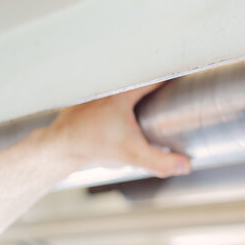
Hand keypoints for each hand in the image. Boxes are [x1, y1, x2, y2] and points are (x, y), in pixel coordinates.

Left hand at [46, 83, 190, 177]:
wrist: (59, 150)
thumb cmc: (91, 146)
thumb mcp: (132, 155)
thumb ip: (161, 161)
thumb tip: (185, 165)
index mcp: (124, 93)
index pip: (156, 79)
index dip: (173, 81)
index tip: (185, 84)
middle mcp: (111, 88)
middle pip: (143, 83)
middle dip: (158, 91)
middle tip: (172, 100)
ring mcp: (99, 94)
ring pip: (128, 90)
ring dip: (141, 96)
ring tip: (155, 107)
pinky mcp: (90, 103)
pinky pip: (114, 97)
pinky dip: (124, 105)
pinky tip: (127, 117)